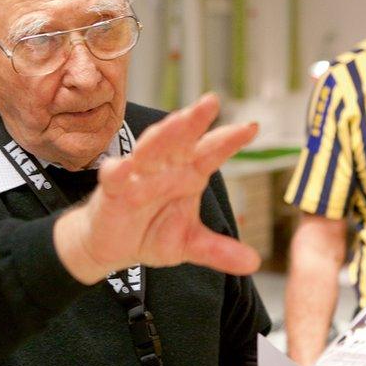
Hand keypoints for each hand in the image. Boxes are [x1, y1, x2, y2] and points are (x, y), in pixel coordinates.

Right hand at [54, 93, 260, 283]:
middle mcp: (166, 168)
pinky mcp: (113, 189)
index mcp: (190, 174)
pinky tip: (121, 167)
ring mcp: (139, 175)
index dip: (230, 140)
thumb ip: (218, 251)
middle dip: (195, 120)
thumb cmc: (152, 233)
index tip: (252, 127)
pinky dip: (117, 171)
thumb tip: (254, 263)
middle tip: (211, 102)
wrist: (112, 247)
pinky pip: (115, 177)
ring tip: (177, 121)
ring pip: (151, 149)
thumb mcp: (190, 244)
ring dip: (163, 135)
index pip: (212, 152)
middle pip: (182, 140)